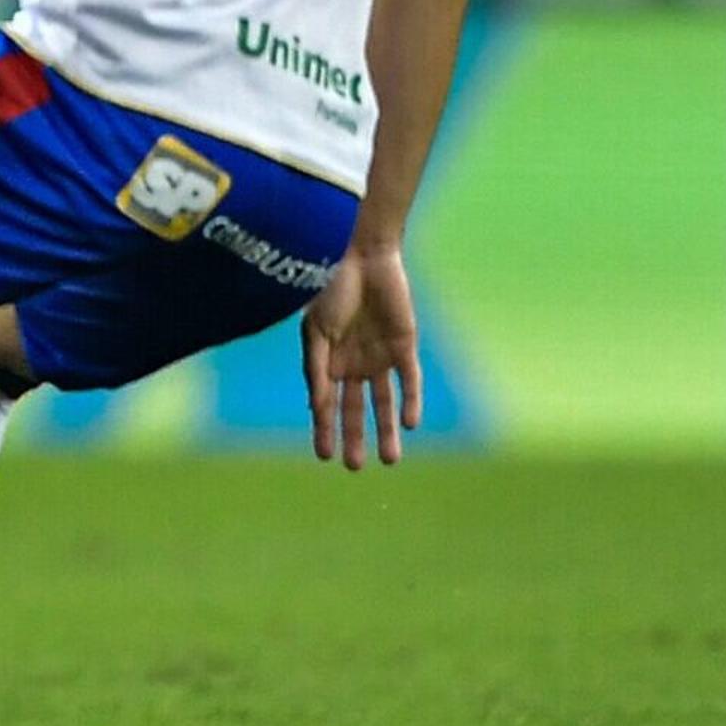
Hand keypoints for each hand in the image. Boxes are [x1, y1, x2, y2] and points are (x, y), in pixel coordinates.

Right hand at [302, 246, 421, 470]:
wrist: (363, 258)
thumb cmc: (330, 289)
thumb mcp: (315, 331)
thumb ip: (316, 368)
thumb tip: (317, 407)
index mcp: (327, 361)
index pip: (327, 404)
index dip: (325, 429)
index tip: (324, 456)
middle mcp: (353, 365)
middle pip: (355, 409)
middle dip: (355, 438)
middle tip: (354, 467)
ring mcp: (379, 358)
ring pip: (384, 402)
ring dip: (386, 429)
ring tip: (390, 458)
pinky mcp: (404, 347)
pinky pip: (409, 380)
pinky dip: (409, 402)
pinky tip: (409, 423)